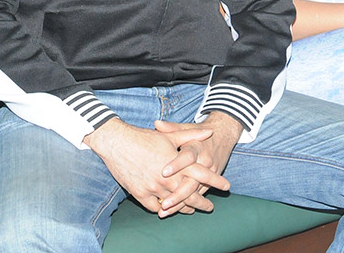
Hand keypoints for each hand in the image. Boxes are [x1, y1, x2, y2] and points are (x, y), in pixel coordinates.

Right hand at [83, 118, 214, 213]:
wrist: (117, 143)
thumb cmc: (144, 137)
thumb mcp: (170, 135)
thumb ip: (191, 135)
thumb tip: (210, 132)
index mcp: (176, 163)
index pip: (201, 174)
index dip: (215, 181)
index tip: (226, 186)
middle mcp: (166, 178)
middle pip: (189, 194)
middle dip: (201, 202)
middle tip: (210, 207)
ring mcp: (152, 187)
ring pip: (173, 203)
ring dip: (183, 208)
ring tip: (190, 210)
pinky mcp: (139, 193)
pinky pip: (153, 206)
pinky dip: (162, 209)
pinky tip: (167, 209)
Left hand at [154, 113, 240, 216]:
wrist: (223, 135)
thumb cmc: (200, 132)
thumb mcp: (188, 128)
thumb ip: (172, 128)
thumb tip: (156, 123)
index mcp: (197, 146)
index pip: (187, 157)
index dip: (177, 164)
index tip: (164, 172)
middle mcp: (205, 161)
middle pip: (193, 181)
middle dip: (178, 194)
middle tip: (164, 203)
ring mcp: (210, 173)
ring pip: (195, 192)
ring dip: (181, 203)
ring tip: (164, 211)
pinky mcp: (211, 182)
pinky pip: (198, 194)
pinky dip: (187, 204)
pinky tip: (174, 211)